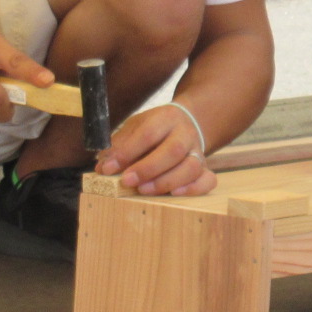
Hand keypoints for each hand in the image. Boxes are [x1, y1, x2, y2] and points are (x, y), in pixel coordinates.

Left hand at [97, 102, 216, 196]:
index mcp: (166, 118)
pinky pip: (208, 180)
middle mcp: (185, 133)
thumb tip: (102, 166)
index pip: (148, 133)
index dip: (127, 152)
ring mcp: (198, 151)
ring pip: (191, 167)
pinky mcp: (205, 168)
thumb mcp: (136, 127)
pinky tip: (175, 194)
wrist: (187, 123)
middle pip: (173, 150)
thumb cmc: (155, 128)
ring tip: (144, 190)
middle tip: (126, 181)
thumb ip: (119, 144)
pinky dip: (193, 189)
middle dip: (147, 169)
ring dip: (166, 181)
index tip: (108, 168)